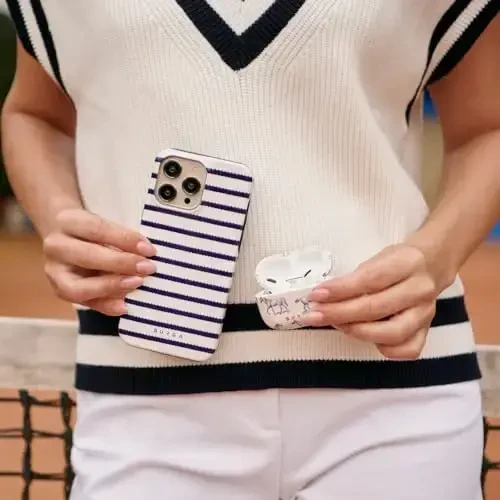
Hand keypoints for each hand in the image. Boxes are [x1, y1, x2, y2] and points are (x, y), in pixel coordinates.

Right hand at [43, 208, 155, 315]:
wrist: (65, 237)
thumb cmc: (92, 231)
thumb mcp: (103, 225)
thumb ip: (121, 239)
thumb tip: (146, 253)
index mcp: (67, 221)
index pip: (97, 229)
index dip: (125, 240)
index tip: (149, 249)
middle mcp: (55, 246)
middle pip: (87, 256)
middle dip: (121, 264)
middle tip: (147, 268)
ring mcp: (53, 272)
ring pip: (77, 286)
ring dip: (110, 287)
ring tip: (136, 283)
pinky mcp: (59, 291)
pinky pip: (83, 303)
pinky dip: (106, 306)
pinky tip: (125, 306)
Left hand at [302, 244, 447, 359]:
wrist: (431, 265)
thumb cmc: (395, 262)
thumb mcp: (376, 259)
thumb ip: (355, 278)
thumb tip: (323, 298)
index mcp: (407, 262)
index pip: (370, 279)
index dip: (340, 290)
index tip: (315, 295)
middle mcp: (420, 289)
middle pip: (376, 308)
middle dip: (339, 314)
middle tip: (314, 316)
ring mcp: (426, 313)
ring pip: (392, 333)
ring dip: (357, 332)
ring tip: (336, 325)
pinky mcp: (427, 330)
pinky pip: (407, 349)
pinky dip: (384, 348)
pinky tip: (365, 337)